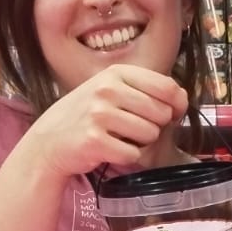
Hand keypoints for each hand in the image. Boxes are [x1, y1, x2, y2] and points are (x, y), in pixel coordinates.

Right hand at [28, 65, 187, 179]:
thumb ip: (146, 90)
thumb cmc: (87, 115)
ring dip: (140, 143)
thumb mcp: (111, 90)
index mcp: (116, 73)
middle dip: (154, 127)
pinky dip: (126, 157)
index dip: (176, 105)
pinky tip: (110, 150)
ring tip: (119, 138)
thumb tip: (181, 99)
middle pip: (162, 113)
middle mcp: (107, 90)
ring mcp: (99, 114)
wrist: (50, 140)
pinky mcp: (95, 141)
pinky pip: (133, 154)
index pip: (167, 86)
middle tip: (133, 129)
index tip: (170, 114)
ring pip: (150, 135)